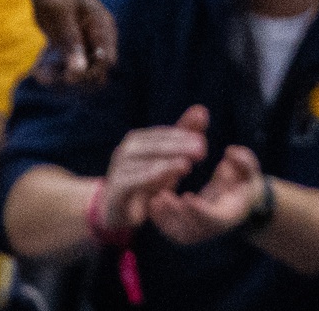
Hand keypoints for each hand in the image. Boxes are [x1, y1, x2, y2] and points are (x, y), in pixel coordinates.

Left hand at [30, 0, 116, 85]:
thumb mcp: (61, 16)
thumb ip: (72, 43)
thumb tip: (78, 73)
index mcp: (103, 27)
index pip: (107, 60)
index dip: (91, 73)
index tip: (67, 78)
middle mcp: (98, 38)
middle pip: (96, 71)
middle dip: (73, 78)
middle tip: (48, 79)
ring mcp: (86, 44)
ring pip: (80, 73)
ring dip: (61, 78)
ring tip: (40, 76)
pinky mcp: (73, 48)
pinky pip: (67, 68)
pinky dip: (54, 72)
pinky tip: (39, 72)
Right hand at [100, 104, 210, 232]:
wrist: (116, 209)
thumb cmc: (144, 180)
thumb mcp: (166, 160)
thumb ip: (182, 136)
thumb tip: (202, 109)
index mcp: (139, 139)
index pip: (164, 135)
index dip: (184, 136)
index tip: (202, 141)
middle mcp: (127, 149)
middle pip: (156, 146)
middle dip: (180, 147)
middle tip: (201, 151)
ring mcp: (119, 168)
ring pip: (146, 163)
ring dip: (167, 164)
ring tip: (187, 165)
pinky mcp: (116, 188)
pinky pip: (133, 182)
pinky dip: (150, 179)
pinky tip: (166, 180)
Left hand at [148, 142, 263, 244]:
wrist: (237, 202)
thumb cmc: (243, 184)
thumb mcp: (249, 171)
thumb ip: (244, 161)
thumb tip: (230, 152)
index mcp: (228, 216)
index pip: (213, 218)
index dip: (200, 210)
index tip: (188, 197)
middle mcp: (211, 229)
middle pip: (191, 228)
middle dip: (176, 214)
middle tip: (162, 197)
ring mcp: (196, 232)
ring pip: (177, 231)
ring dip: (163, 216)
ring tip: (153, 198)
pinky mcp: (184, 230)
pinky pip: (169, 228)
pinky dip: (160, 217)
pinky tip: (150, 200)